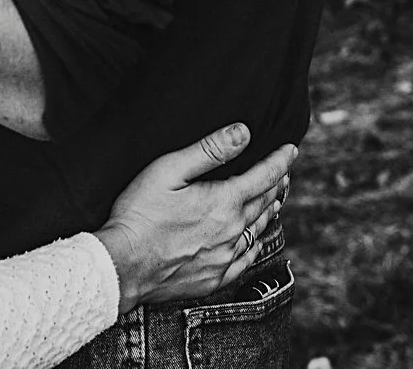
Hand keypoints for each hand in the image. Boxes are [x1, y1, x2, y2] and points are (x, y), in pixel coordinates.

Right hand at [92, 123, 295, 315]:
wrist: (121, 266)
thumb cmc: (138, 214)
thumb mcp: (169, 170)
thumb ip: (209, 150)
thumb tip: (244, 132)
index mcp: (224, 202)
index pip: (265, 176)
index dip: (280, 160)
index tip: (291, 149)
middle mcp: (232, 232)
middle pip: (265, 203)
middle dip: (277, 184)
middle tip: (284, 172)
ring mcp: (224, 259)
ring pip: (258, 231)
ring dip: (269, 212)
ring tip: (274, 200)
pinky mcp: (213, 279)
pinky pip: (246, 260)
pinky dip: (255, 244)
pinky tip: (254, 239)